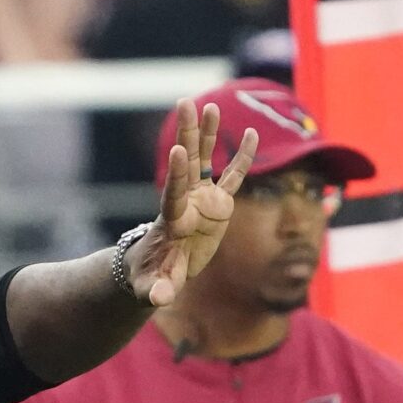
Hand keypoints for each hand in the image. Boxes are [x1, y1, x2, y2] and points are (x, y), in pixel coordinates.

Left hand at [127, 99, 259, 306]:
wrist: (155, 270)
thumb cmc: (150, 280)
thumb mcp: (152, 288)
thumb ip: (157, 291)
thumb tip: (158, 300)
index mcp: (171, 220)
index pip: (173, 193)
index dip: (175, 174)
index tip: (175, 150)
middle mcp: (185, 202)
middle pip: (186, 163)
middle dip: (186, 135)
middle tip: (184, 102)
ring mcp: (201, 200)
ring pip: (205, 161)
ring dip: (208, 135)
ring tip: (211, 105)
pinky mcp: (217, 205)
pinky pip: (232, 177)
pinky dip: (242, 158)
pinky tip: (252, 134)